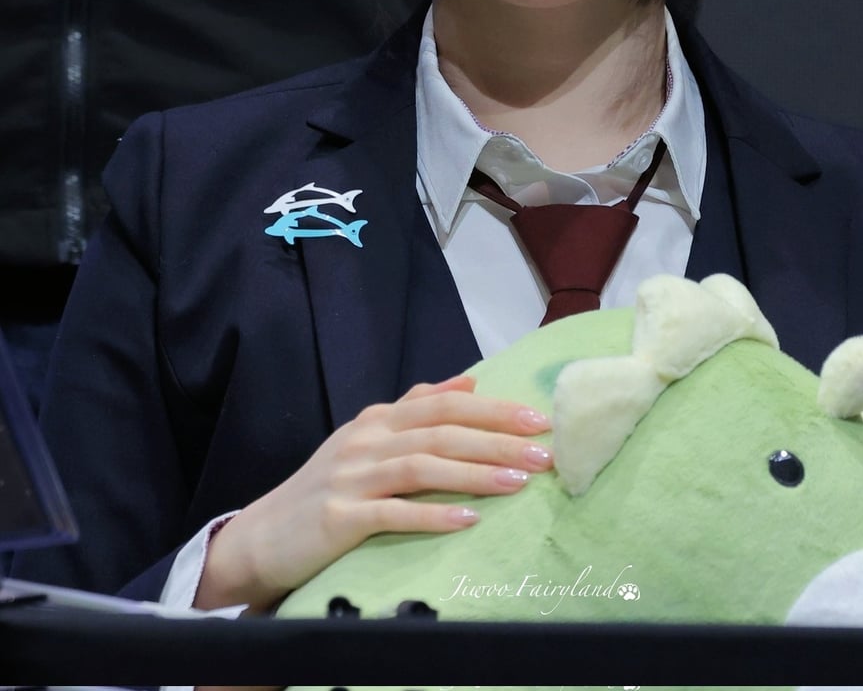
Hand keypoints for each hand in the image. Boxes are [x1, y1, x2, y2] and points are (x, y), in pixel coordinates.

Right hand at [194, 373, 551, 611]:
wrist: (262, 537)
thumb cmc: (325, 490)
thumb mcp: (367, 440)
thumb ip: (416, 408)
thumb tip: (469, 380)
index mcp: (378, 418)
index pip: (445, 403)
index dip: (494, 409)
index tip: (539, 419)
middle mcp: (366, 439)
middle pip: (442, 430)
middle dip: (498, 439)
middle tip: (544, 452)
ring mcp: (352, 476)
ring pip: (423, 466)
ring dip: (476, 473)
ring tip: (519, 482)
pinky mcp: (339, 517)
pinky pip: (393, 513)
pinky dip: (433, 514)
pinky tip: (467, 520)